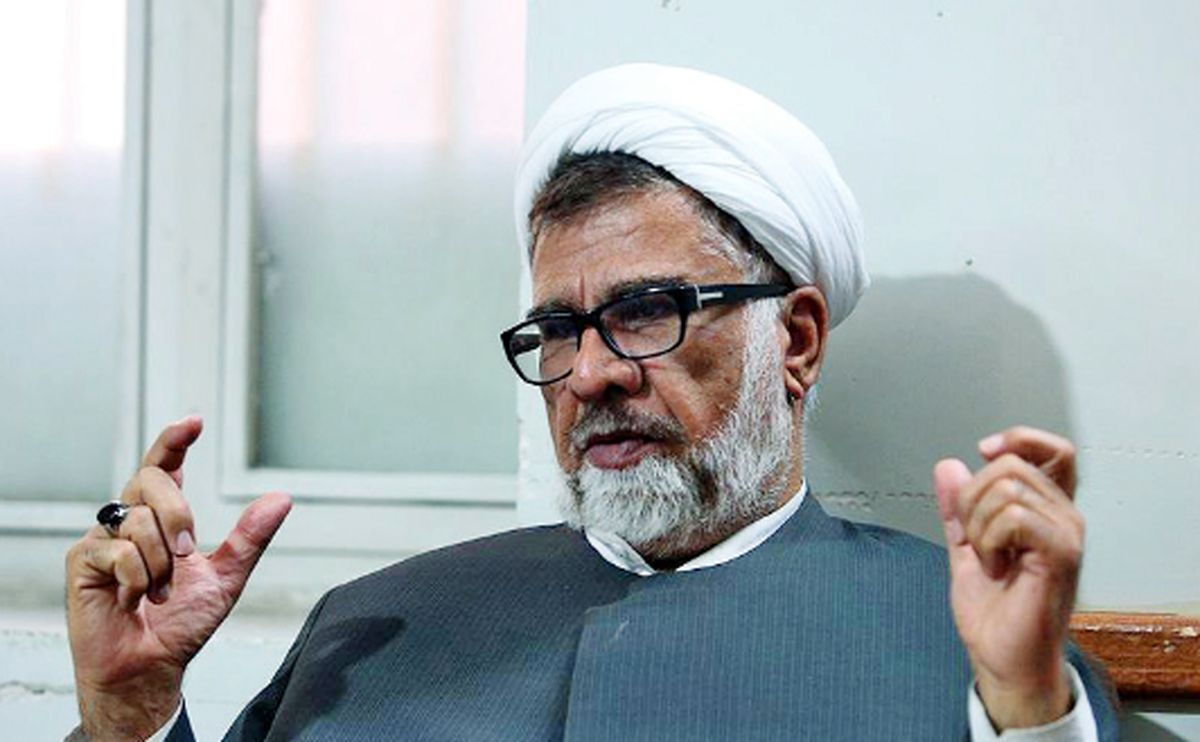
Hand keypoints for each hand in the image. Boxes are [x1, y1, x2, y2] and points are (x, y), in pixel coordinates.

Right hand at [65, 416, 291, 738]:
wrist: (151, 666)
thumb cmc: (180, 624)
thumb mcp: (226, 576)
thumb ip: (250, 537)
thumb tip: (281, 499)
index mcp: (162, 517)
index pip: (164, 466)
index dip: (174, 441)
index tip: (193, 422)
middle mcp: (130, 519)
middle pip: (150, 480)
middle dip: (179, 515)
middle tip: (188, 554)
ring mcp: (104, 538)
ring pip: (138, 520)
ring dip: (161, 562)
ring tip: (159, 592)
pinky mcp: (83, 562)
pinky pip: (119, 552)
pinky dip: (137, 579)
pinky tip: (133, 600)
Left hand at [933, 426, 1083, 730]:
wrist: (1001, 657)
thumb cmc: (994, 611)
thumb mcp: (965, 546)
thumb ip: (957, 508)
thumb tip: (948, 465)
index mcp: (1045, 510)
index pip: (1054, 450)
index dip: (1019, 439)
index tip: (984, 452)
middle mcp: (1063, 515)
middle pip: (1009, 463)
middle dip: (971, 498)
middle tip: (976, 540)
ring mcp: (1066, 533)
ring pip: (1007, 488)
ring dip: (978, 526)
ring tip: (990, 560)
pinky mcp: (1062, 553)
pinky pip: (1014, 515)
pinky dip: (989, 540)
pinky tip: (997, 568)